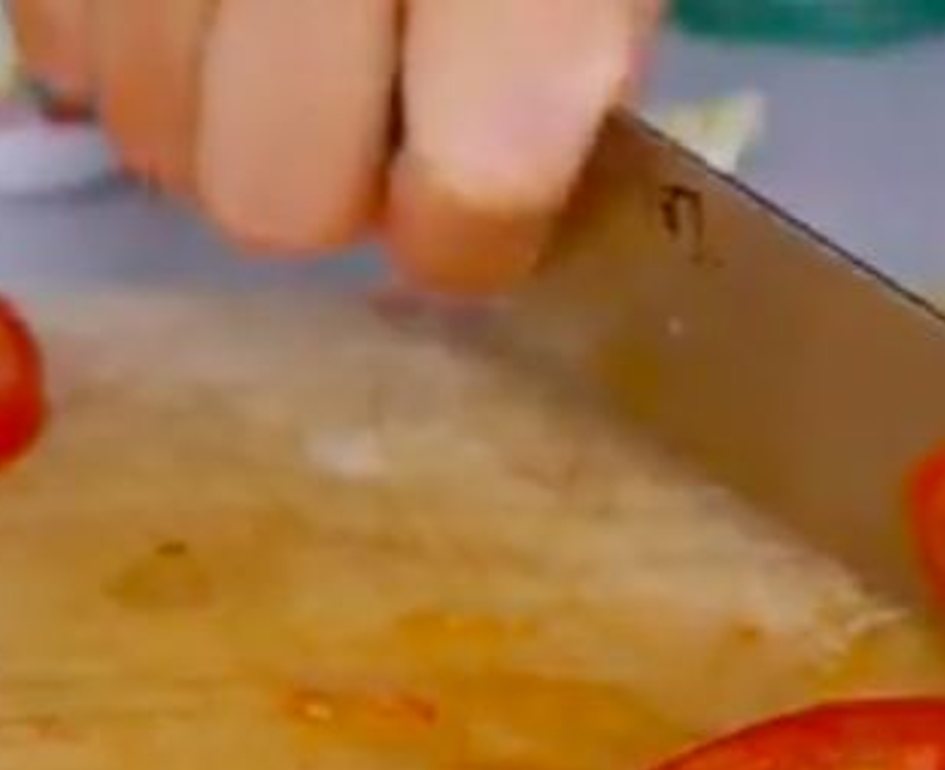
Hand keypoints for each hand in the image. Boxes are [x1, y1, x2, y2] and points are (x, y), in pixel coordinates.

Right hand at [8, 0, 660, 292]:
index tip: (477, 218)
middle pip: (273, 194)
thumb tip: (503, 183)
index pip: (474, 191)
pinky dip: (120, 45)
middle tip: (369, 122)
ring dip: (219, 122)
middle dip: (330, 192)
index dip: (471, 239)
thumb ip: (570, 53)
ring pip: (143, 126)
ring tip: (276, 36)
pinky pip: (55, 44)